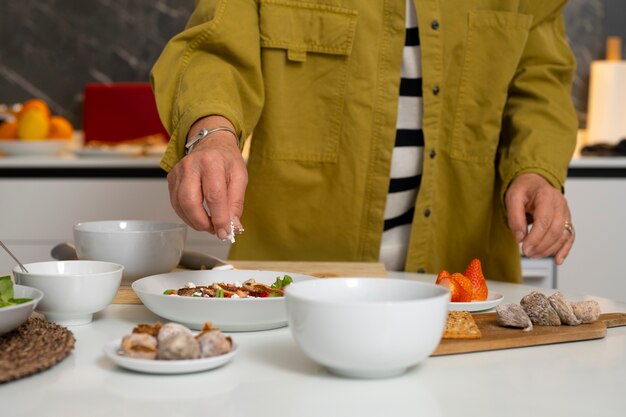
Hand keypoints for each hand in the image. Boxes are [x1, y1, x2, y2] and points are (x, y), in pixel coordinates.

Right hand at [167, 116, 246, 239]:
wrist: (212, 143)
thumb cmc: (226, 160)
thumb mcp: (240, 177)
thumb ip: (236, 203)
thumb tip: (233, 226)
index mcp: (211, 162)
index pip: (214, 195)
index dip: (219, 218)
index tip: (225, 232)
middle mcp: (190, 165)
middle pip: (190, 200)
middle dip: (202, 222)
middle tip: (214, 230)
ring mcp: (178, 172)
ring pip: (180, 205)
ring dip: (194, 221)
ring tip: (209, 224)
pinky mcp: (171, 179)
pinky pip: (175, 203)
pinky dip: (187, 215)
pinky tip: (199, 216)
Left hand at [504, 173, 573, 264]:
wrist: (534, 182)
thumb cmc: (524, 189)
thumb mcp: (513, 198)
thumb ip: (515, 217)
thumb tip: (520, 238)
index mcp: (547, 196)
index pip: (544, 221)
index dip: (535, 238)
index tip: (525, 248)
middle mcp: (561, 205)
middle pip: (555, 230)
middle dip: (541, 245)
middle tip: (527, 253)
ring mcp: (566, 213)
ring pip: (563, 236)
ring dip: (549, 249)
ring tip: (534, 255)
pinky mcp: (567, 221)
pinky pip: (569, 237)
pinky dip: (564, 250)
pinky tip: (558, 260)